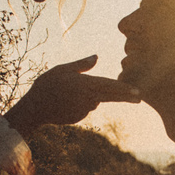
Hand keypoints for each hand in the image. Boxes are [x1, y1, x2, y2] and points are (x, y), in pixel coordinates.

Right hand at [6, 55, 140, 132]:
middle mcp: (88, 99)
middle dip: (126, 97)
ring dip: (90, 97)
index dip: (125, 89)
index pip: (110, 86)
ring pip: (94, 101)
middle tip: (139, 98)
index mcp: (86, 84)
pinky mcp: (78, 118)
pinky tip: (66, 102)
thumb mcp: (63, 69)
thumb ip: (82, 65)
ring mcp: (84, 110)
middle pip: (111, 97)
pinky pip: (84, 108)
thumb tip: (97, 57)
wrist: (35, 108)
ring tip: (68, 93)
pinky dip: (80, 104)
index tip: (138, 91)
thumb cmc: (47, 84)